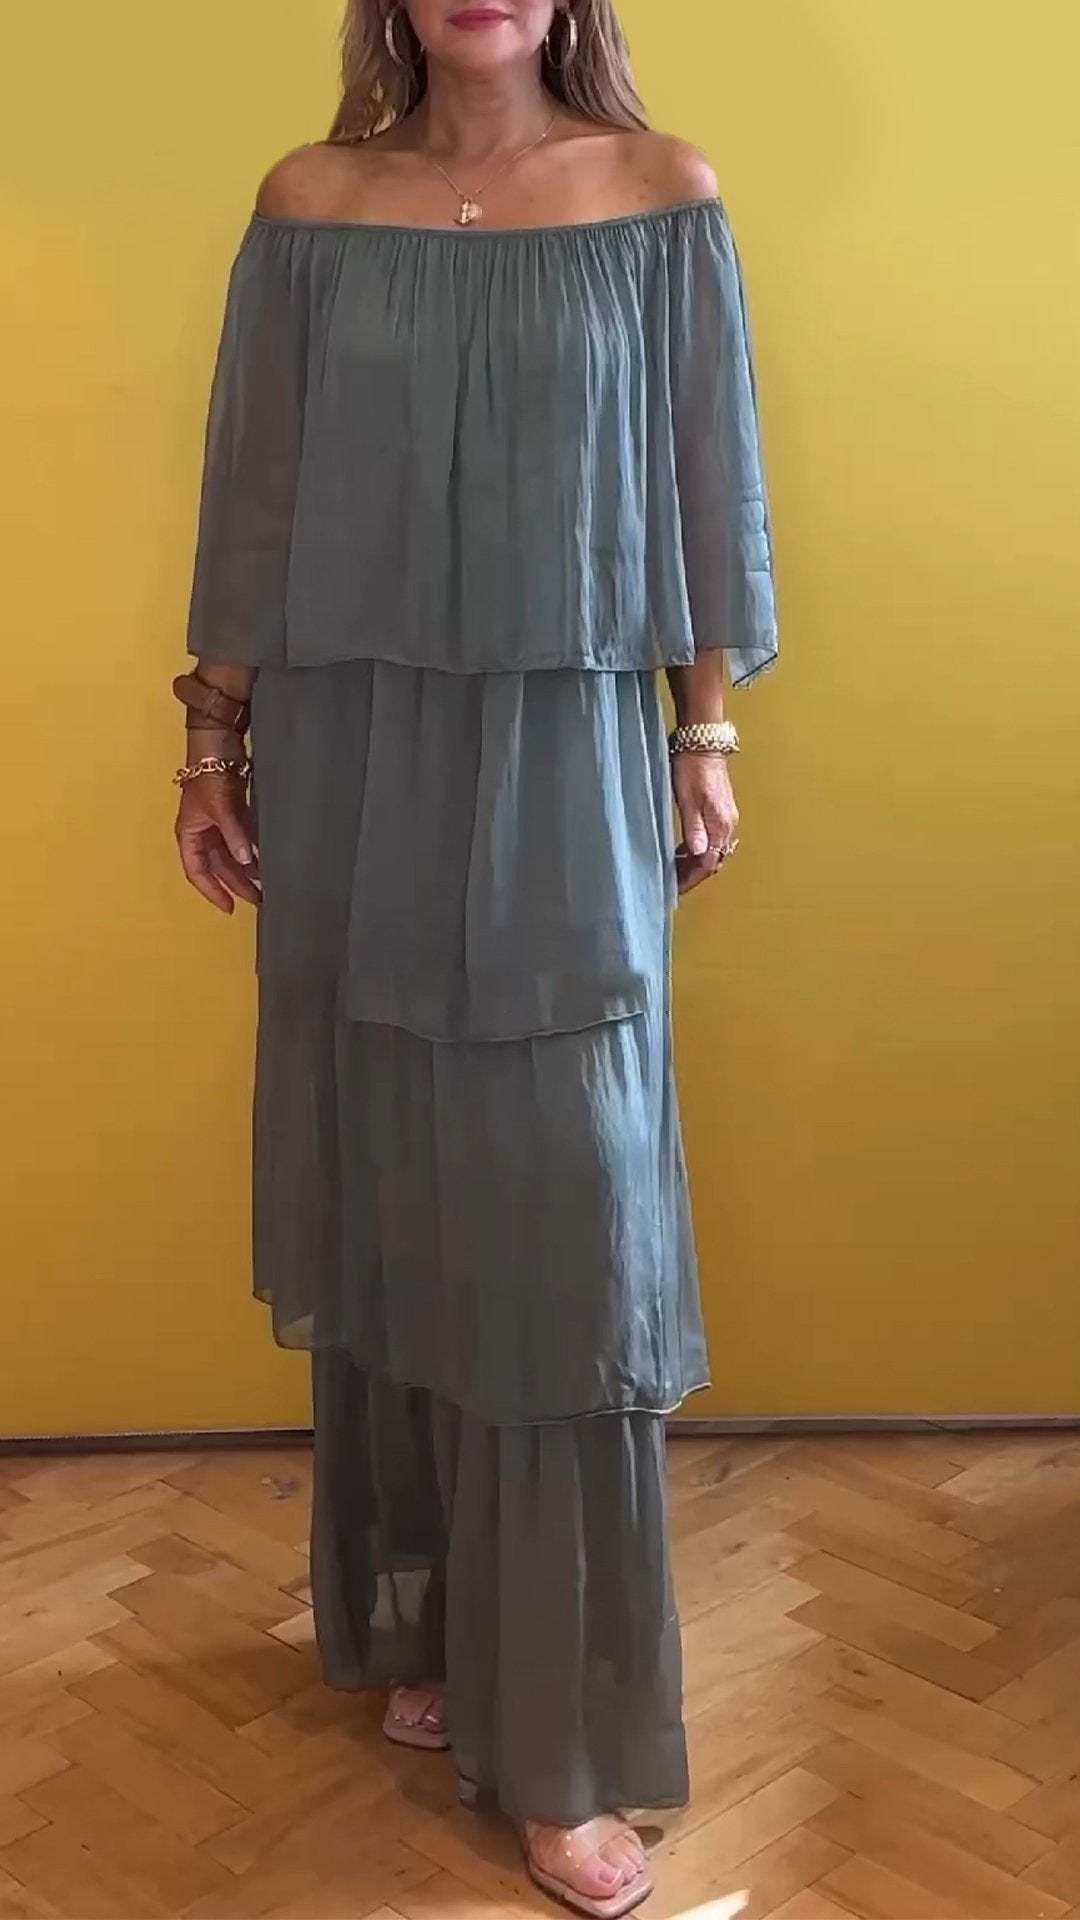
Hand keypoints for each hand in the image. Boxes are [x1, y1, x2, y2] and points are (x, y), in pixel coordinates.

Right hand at [175, 769, 260, 912]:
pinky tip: (268, 860)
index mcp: (189, 834)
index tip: (230, 907)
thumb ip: (234, 834)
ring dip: (248, 869)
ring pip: (233, 854)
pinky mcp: (234, 812)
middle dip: (237, 883)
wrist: (218, 742)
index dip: (213, 891)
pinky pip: (244, 838)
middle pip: (219, 866)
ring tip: (267, 884)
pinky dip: (254, 850)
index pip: (197, 872)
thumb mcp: (220, 807)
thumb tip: (246, 860)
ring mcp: (218, 823)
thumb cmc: (208, 774)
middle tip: (259, 899)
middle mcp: (202, 832)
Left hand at [671, 751, 739, 893]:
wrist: (703, 743)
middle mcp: (727, 825)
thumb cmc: (692, 768)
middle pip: (713, 861)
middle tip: (672, 883)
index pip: (708, 863)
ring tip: (675, 869)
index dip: (691, 879)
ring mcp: (726, 819)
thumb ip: (693, 827)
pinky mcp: (721, 812)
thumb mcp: (687, 799)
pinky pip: (713, 840)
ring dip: (696, 864)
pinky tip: (684, 850)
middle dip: (693, 875)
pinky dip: (698, 850)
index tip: (674, 888)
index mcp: (720, 825)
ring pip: (714, 851)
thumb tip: (696, 853)